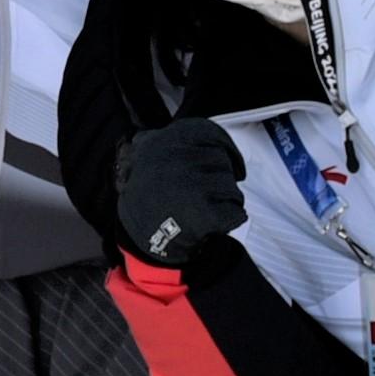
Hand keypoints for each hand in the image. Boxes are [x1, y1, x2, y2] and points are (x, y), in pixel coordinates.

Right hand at [113, 115, 249, 265]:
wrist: (139, 243)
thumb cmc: (145, 200)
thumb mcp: (142, 159)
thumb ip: (161, 140)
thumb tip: (195, 132)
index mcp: (161, 143)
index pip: (209, 132)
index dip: (225, 146)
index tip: (230, 159)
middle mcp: (176, 160)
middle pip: (222, 161)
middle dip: (222, 177)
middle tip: (210, 192)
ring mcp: (191, 185)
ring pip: (231, 187)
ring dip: (227, 199)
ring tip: (208, 209)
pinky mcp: (203, 212)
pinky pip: (235, 211)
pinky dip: (231, 219)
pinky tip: (215, 223)